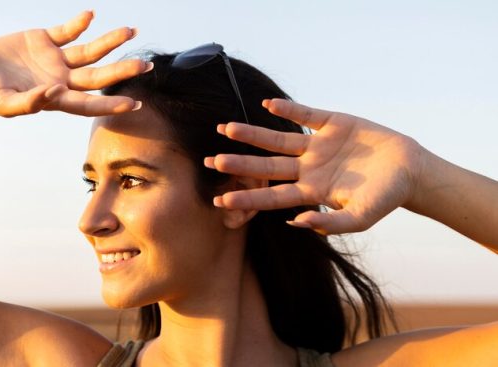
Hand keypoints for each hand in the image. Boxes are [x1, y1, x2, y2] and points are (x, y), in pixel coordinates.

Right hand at [0, 11, 150, 117]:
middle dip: (122, 70)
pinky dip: (78, 23)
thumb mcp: (3, 102)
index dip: (110, 104)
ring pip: (89, 51)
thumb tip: (55, 94)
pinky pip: (66, 31)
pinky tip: (90, 15)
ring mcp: (55, 59)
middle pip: (98, 75)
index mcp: (56, 98)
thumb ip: (28, 102)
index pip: (89, 103)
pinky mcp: (43, 40)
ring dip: (110, 42)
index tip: (133, 104)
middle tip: (146, 65)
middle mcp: (62, 79)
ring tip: (131, 31)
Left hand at [204, 98, 424, 234]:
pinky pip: (305, 114)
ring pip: (278, 138)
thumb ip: (330, 224)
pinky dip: (288, 108)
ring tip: (226, 129)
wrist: (409, 170)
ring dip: (253, 134)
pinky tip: (267, 104)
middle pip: (267, 165)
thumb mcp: (360, 218)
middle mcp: (308, 167)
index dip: (248, 196)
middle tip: (212, 162)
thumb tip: (295, 223)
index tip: (221, 200)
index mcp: (312, 190)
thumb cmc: (385, 198)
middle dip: (240, 163)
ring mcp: (318, 145)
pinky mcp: (332, 123)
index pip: (273, 195)